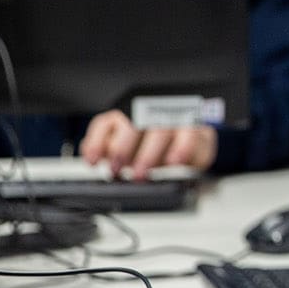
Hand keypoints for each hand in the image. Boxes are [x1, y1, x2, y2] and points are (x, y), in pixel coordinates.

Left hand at [80, 110, 215, 178]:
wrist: (195, 142)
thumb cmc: (158, 144)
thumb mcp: (131, 147)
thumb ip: (111, 148)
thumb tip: (92, 154)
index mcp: (130, 115)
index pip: (108, 123)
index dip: (97, 142)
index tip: (93, 161)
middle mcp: (151, 113)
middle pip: (132, 124)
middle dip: (121, 149)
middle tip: (118, 170)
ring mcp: (175, 119)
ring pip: (159, 130)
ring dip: (148, 155)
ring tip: (141, 174)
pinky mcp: (196, 129)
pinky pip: (189, 136)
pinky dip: (181, 149)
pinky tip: (174, 162)